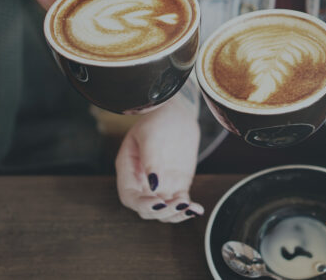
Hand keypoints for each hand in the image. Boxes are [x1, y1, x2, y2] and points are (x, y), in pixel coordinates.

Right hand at [114, 95, 202, 222]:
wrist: (177, 112)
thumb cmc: (158, 119)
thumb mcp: (150, 135)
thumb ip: (150, 160)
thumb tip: (154, 186)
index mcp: (129, 170)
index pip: (130, 197)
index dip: (142, 205)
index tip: (157, 203)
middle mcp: (142, 182)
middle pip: (147, 209)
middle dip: (161, 211)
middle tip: (178, 203)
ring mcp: (161, 185)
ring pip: (164, 211)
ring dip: (176, 214)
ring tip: (189, 207)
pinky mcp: (177, 184)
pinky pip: (180, 203)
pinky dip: (188, 209)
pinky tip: (197, 209)